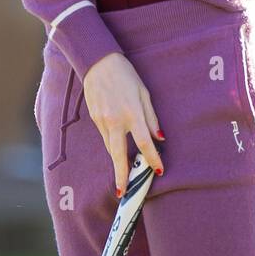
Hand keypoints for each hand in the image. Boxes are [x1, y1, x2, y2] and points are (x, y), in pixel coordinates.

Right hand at [82, 52, 164, 193]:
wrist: (98, 63)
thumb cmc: (126, 75)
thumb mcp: (144, 93)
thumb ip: (151, 117)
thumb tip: (160, 138)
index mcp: (132, 113)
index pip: (144, 142)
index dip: (152, 158)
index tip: (158, 170)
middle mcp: (115, 120)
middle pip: (119, 154)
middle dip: (122, 175)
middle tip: (124, 193)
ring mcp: (102, 120)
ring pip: (110, 147)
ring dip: (117, 162)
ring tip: (123, 178)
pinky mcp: (94, 118)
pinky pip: (105, 137)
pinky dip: (111, 146)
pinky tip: (117, 151)